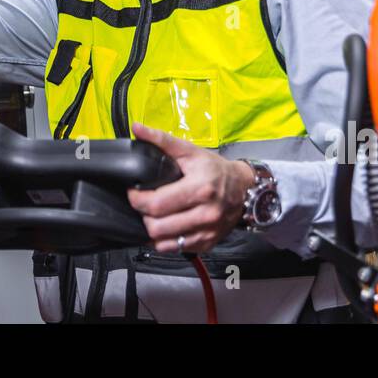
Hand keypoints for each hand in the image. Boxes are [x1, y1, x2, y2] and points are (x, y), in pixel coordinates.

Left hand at [126, 122, 256, 253]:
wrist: (243, 187)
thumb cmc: (215, 169)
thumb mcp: (190, 151)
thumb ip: (161, 140)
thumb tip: (137, 128)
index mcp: (200, 189)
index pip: (156, 204)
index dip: (137, 199)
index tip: (133, 192)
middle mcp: (206, 214)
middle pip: (157, 227)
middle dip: (143, 215)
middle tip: (143, 204)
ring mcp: (207, 232)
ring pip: (164, 243)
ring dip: (152, 230)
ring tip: (153, 215)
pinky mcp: (207, 243)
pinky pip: (176, 249)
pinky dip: (165, 241)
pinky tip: (165, 227)